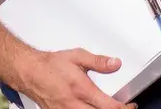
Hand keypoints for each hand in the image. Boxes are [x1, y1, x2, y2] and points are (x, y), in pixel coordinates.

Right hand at [15, 48, 137, 108]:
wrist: (30, 72)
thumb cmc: (51, 65)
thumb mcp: (77, 56)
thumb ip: (98, 61)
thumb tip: (115, 64)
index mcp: (81, 90)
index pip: (109, 107)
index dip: (124, 108)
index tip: (130, 105)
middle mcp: (74, 105)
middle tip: (123, 108)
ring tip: (107, 107)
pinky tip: (92, 108)